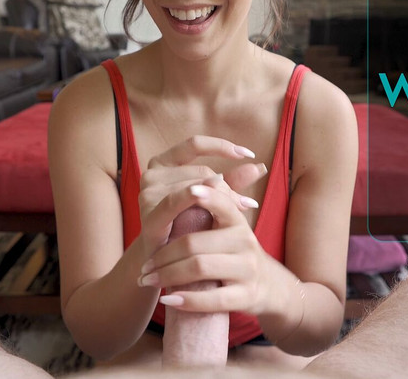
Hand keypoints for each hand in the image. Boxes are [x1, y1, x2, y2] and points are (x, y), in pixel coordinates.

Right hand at [137, 136, 265, 257]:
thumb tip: (260, 166)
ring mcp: (147, 191)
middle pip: (201, 171)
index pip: (194, 144)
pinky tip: (207, 198)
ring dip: (218, 200)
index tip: (249, 153)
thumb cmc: (189, 228)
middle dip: (227, 187)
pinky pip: (175, 200)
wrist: (166, 263)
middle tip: (248, 204)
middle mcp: (152, 172)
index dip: (221, 146)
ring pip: (195, 186)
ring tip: (233, 216)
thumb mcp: (212, 201)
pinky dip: (191, 198)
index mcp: (164, 163)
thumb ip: (232, 183)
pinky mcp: (148, 212)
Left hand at [138, 182, 277, 315]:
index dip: (207, 197)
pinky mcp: (246, 296)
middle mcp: (245, 242)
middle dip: (163, 255)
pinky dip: (186, 300)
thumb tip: (208, 177)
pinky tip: (167, 300)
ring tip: (148, 280)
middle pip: (194, 242)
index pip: (221, 203)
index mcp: (237, 221)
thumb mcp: (229, 228)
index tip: (189, 190)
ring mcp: (247, 270)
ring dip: (167, 276)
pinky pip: (212, 299)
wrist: (268, 287)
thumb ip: (215, 205)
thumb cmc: (236, 252)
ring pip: (200, 268)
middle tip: (145, 266)